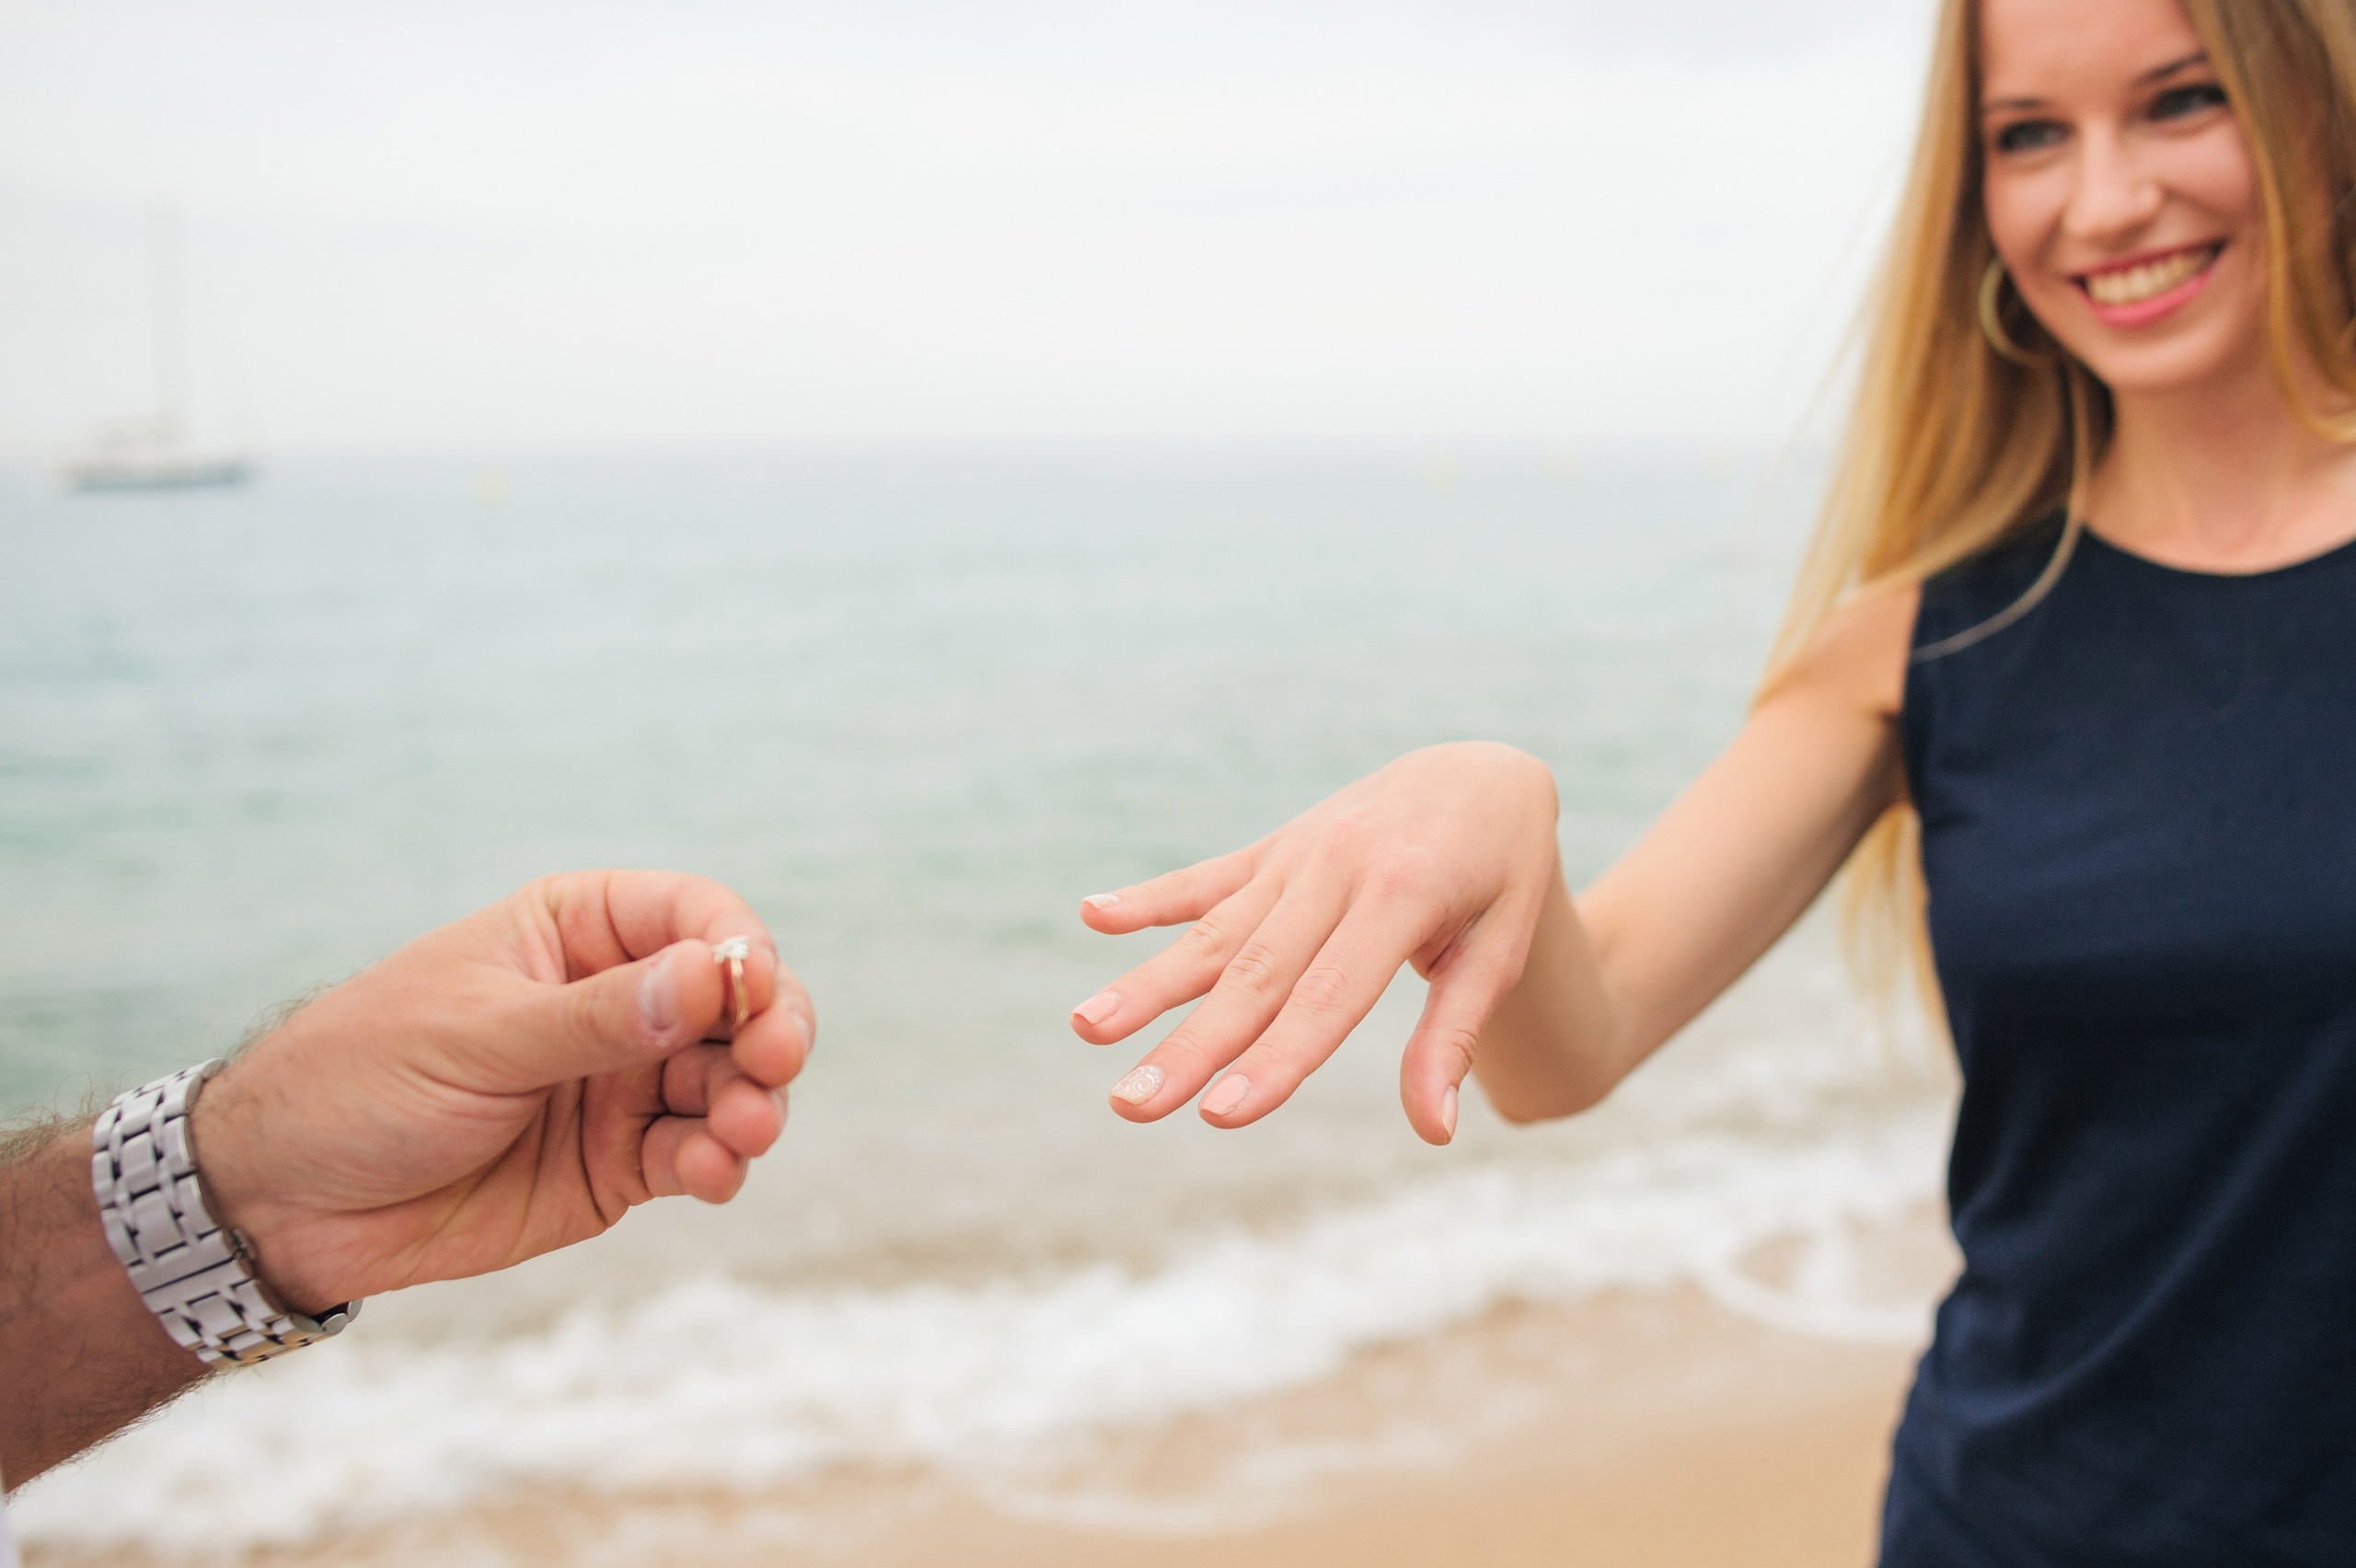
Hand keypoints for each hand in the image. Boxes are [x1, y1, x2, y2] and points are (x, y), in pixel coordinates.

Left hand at [193, 870, 814, 1313]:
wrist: (281, 1202)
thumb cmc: (359, 1080)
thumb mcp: (474, 1038)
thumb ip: (596, 1016)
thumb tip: (713, 976)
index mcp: (578, 932)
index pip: (695, 915)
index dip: (740, 948)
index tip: (752, 991)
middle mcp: (619, 1002)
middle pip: (738, 1001)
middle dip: (770, 1028)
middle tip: (774, 1062)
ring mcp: (624, 1085)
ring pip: (733, 1082)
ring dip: (754, 1103)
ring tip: (743, 1132)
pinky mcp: (622, 1165)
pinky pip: (697, 1156)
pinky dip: (719, 1164)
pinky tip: (709, 1174)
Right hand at [1070, 743, 1558, 1143]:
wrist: (1480, 773)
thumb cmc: (1500, 878)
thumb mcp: (1501, 951)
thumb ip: (1453, 1037)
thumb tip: (1434, 1132)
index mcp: (1403, 895)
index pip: (1329, 996)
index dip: (1274, 1058)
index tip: (1219, 1113)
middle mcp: (1338, 869)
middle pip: (1254, 975)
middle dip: (1189, 1046)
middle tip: (1131, 1105)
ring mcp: (1298, 855)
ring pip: (1215, 932)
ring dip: (1147, 984)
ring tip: (1085, 1028)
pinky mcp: (1273, 847)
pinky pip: (1205, 877)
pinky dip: (1149, 898)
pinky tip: (1093, 914)